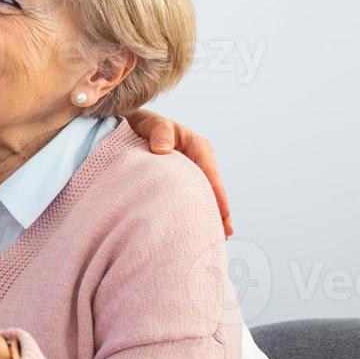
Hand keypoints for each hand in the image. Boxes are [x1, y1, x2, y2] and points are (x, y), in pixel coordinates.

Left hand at [126, 109, 232, 236]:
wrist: (134, 125)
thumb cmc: (144, 123)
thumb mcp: (152, 123)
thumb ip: (159, 132)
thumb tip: (162, 149)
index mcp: (197, 145)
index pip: (210, 173)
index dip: (217, 194)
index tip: (223, 213)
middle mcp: (200, 158)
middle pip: (212, 187)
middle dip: (219, 209)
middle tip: (224, 233)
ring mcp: (193, 168)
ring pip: (205, 192)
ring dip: (210, 211)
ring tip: (217, 235)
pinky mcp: (184, 176)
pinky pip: (194, 193)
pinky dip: (198, 207)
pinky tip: (199, 224)